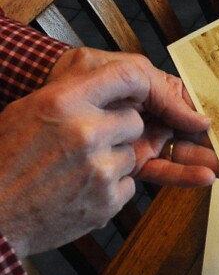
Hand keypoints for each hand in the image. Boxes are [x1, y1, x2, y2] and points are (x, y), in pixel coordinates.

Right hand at [0, 52, 218, 258]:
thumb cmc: (6, 161)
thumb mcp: (28, 110)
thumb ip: (70, 94)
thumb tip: (113, 84)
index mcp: (63, 102)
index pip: (124, 75)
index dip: (140, 84)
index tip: (147, 92)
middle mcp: (85, 131)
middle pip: (134, 121)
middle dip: (119, 132)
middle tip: (89, 143)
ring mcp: (99, 168)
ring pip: (132, 155)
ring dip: (113, 162)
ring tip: (75, 171)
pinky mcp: (108, 200)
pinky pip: (128, 186)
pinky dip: (110, 190)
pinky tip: (79, 191)